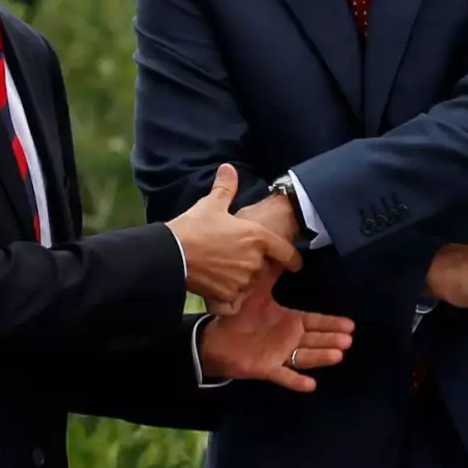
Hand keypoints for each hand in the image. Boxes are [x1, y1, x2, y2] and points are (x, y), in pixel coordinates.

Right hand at [168, 164, 302, 308]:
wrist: (172, 254)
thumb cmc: (194, 226)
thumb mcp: (211, 204)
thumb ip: (225, 188)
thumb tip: (228, 168)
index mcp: (257, 237)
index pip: (286, 252)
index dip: (292, 259)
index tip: (295, 264)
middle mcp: (254, 261)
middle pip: (264, 268)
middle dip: (255, 265)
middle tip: (237, 258)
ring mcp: (242, 280)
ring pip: (249, 283)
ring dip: (242, 280)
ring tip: (224, 270)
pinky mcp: (228, 295)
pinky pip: (235, 299)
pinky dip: (229, 297)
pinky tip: (218, 290)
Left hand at [199, 267, 354, 391]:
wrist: (215, 340)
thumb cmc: (238, 315)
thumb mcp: (256, 291)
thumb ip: (270, 273)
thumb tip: (282, 253)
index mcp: (288, 320)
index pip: (314, 321)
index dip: (332, 323)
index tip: (350, 324)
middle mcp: (288, 338)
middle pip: (315, 339)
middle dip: (331, 339)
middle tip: (349, 340)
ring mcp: (280, 355)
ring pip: (305, 356)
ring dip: (321, 356)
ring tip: (338, 355)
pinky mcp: (267, 368)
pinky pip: (284, 376)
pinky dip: (297, 381)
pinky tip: (311, 385)